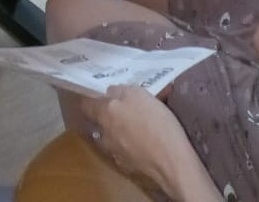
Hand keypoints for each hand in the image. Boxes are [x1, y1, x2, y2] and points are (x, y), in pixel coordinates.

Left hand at [79, 86, 197, 193]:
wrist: (172, 161)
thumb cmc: (155, 122)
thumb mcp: (139, 94)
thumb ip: (120, 91)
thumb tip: (110, 93)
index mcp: (104, 113)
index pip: (85, 104)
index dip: (89, 98)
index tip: (96, 94)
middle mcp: (104, 133)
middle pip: (99, 121)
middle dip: (108, 115)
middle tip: (123, 110)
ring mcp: (115, 152)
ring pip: (111, 137)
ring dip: (119, 132)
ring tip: (136, 128)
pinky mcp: (128, 166)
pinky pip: (125, 151)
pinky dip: (131, 147)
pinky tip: (144, 144)